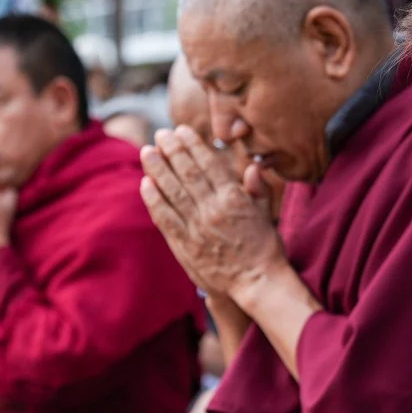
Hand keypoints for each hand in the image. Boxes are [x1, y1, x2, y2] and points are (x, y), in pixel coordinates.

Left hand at [141, 127, 284, 301]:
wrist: (256, 282)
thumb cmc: (264, 247)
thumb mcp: (265, 213)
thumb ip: (258, 188)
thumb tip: (252, 166)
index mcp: (234, 198)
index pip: (208, 164)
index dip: (192, 145)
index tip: (181, 130)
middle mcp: (213, 209)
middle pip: (187, 173)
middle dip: (172, 150)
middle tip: (160, 134)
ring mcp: (197, 227)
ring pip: (173, 191)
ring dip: (157, 169)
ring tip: (146, 151)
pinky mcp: (186, 245)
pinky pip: (165, 218)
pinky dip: (154, 200)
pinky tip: (145, 184)